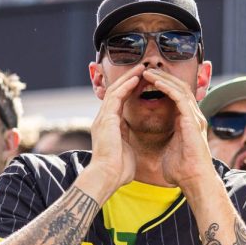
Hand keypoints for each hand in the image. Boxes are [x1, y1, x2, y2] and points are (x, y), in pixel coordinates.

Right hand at [85, 67, 141, 197]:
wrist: (107, 176)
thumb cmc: (118, 170)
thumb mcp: (124, 150)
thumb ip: (125, 140)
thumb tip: (129, 140)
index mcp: (108, 126)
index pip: (119, 103)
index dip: (130, 91)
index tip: (142, 83)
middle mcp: (103, 119)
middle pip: (116, 92)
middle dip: (129, 79)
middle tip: (142, 69)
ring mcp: (103, 118)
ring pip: (115, 90)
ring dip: (129, 78)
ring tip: (141, 68)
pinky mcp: (106, 119)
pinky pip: (117, 97)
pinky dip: (126, 86)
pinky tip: (136, 79)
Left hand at [146, 69, 215, 192]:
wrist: (193, 180)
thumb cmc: (182, 171)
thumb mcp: (169, 150)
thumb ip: (166, 141)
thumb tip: (157, 144)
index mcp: (188, 122)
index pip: (176, 96)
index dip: (162, 86)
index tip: (145, 82)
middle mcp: (193, 116)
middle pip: (179, 87)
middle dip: (162, 77)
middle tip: (145, 71)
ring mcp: (195, 117)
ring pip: (180, 88)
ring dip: (163, 78)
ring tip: (147, 72)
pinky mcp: (192, 120)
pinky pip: (179, 97)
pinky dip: (166, 87)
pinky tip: (154, 82)